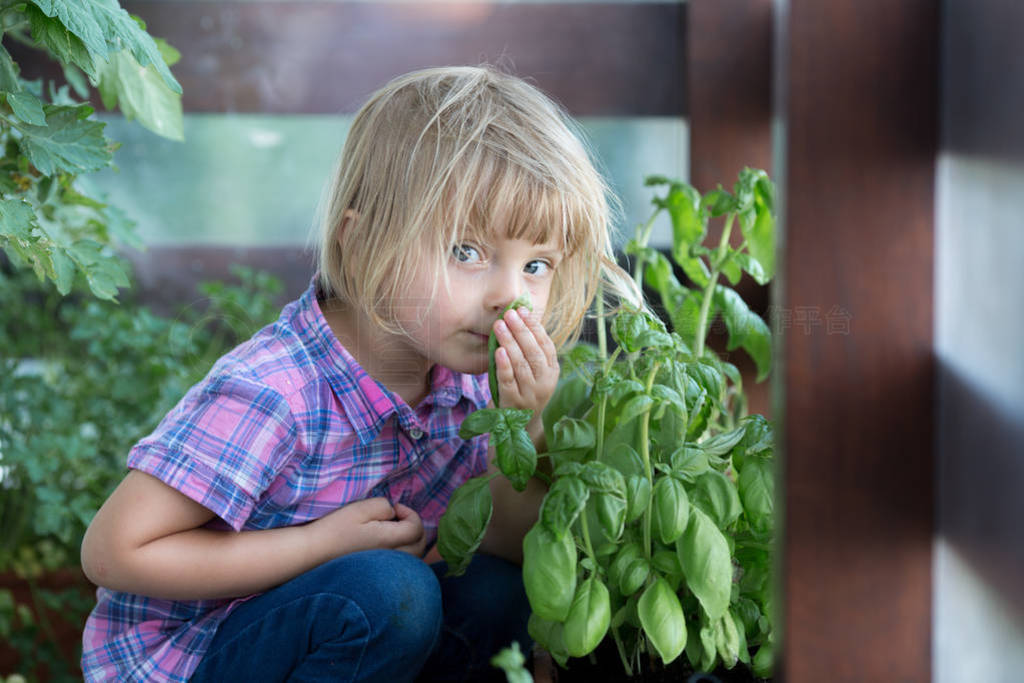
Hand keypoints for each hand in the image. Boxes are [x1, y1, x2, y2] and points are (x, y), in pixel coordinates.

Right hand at [309, 498, 425, 558]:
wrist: (313, 553)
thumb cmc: (335, 529)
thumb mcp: (360, 509)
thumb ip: (383, 506)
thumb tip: (393, 514)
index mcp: (388, 541)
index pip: (416, 529)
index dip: (410, 513)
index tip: (394, 508)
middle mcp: (391, 558)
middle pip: (420, 545)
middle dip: (414, 527)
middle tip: (397, 517)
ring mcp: (385, 569)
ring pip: (413, 557)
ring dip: (410, 541)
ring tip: (392, 529)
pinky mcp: (377, 575)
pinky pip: (401, 566)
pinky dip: (403, 553)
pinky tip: (386, 544)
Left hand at [491, 306, 559, 413]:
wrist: (519, 425)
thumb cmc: (523, 389)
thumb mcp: (534, 371)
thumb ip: (530, 350)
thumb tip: (521, 315)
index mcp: (552, 372)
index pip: (546, 345)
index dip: (535, 326)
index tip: (522, 310)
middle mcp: (545, 383)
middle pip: (534, 353)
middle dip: (521, 331)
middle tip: (509, 314)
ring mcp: (530, 394)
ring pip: (521, 364)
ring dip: (510, 342)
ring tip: (499, 326)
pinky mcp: (514, 403)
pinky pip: (509, 381)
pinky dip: (504, 365)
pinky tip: (498, 350)